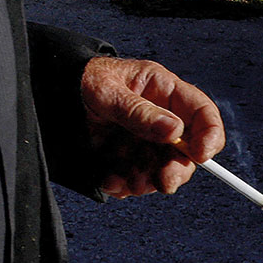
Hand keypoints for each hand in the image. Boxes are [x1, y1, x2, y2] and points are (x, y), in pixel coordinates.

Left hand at [79, 56, 225, 198]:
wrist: (53, 90)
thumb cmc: (83, 78)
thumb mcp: (107, 91)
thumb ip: (138, 111)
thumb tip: (175, 131)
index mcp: (163, 90)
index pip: (202, 113)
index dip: (210, 135)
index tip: (201, 156)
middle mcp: (160, 116)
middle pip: (185, 151)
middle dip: (176, 170)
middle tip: (163, 183)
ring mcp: (145, 138)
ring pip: (161, 169)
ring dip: (148, 182)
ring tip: (126, 183)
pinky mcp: (128, 154)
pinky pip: (136, 176)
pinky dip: (125, 184)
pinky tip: (109, 182)